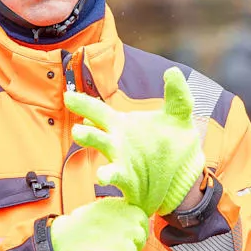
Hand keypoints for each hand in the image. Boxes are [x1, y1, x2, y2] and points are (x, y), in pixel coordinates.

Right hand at [49, 198, 150, 250]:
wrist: (60, 244)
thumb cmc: (80, 226)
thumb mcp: (101, 207)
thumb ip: (120, 211)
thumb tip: (135, 219)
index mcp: (122, 208)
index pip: (142, 220)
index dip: (134, 227)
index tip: (122, 232)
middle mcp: (126, 225)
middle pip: (140, 238)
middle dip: (130, 242)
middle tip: (110, 243)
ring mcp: (121, 244)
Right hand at [65, 67, 205, 215]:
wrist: (182, 174)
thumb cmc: (172, 143)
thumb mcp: (179, 116)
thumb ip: (177, 94)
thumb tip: (172, 70)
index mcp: (122, 125)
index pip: (99, 112)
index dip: (83, 104)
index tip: (68, 97)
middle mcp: (116, 143)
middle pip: (96, 133)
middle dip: (86, 130)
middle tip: (76, 128)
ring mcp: (120, 162)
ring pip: (105, 155)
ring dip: (95, 150)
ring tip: (87, 149)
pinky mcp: (129, 180)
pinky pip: (115, 177)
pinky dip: (108, 176)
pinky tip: (102, 178)